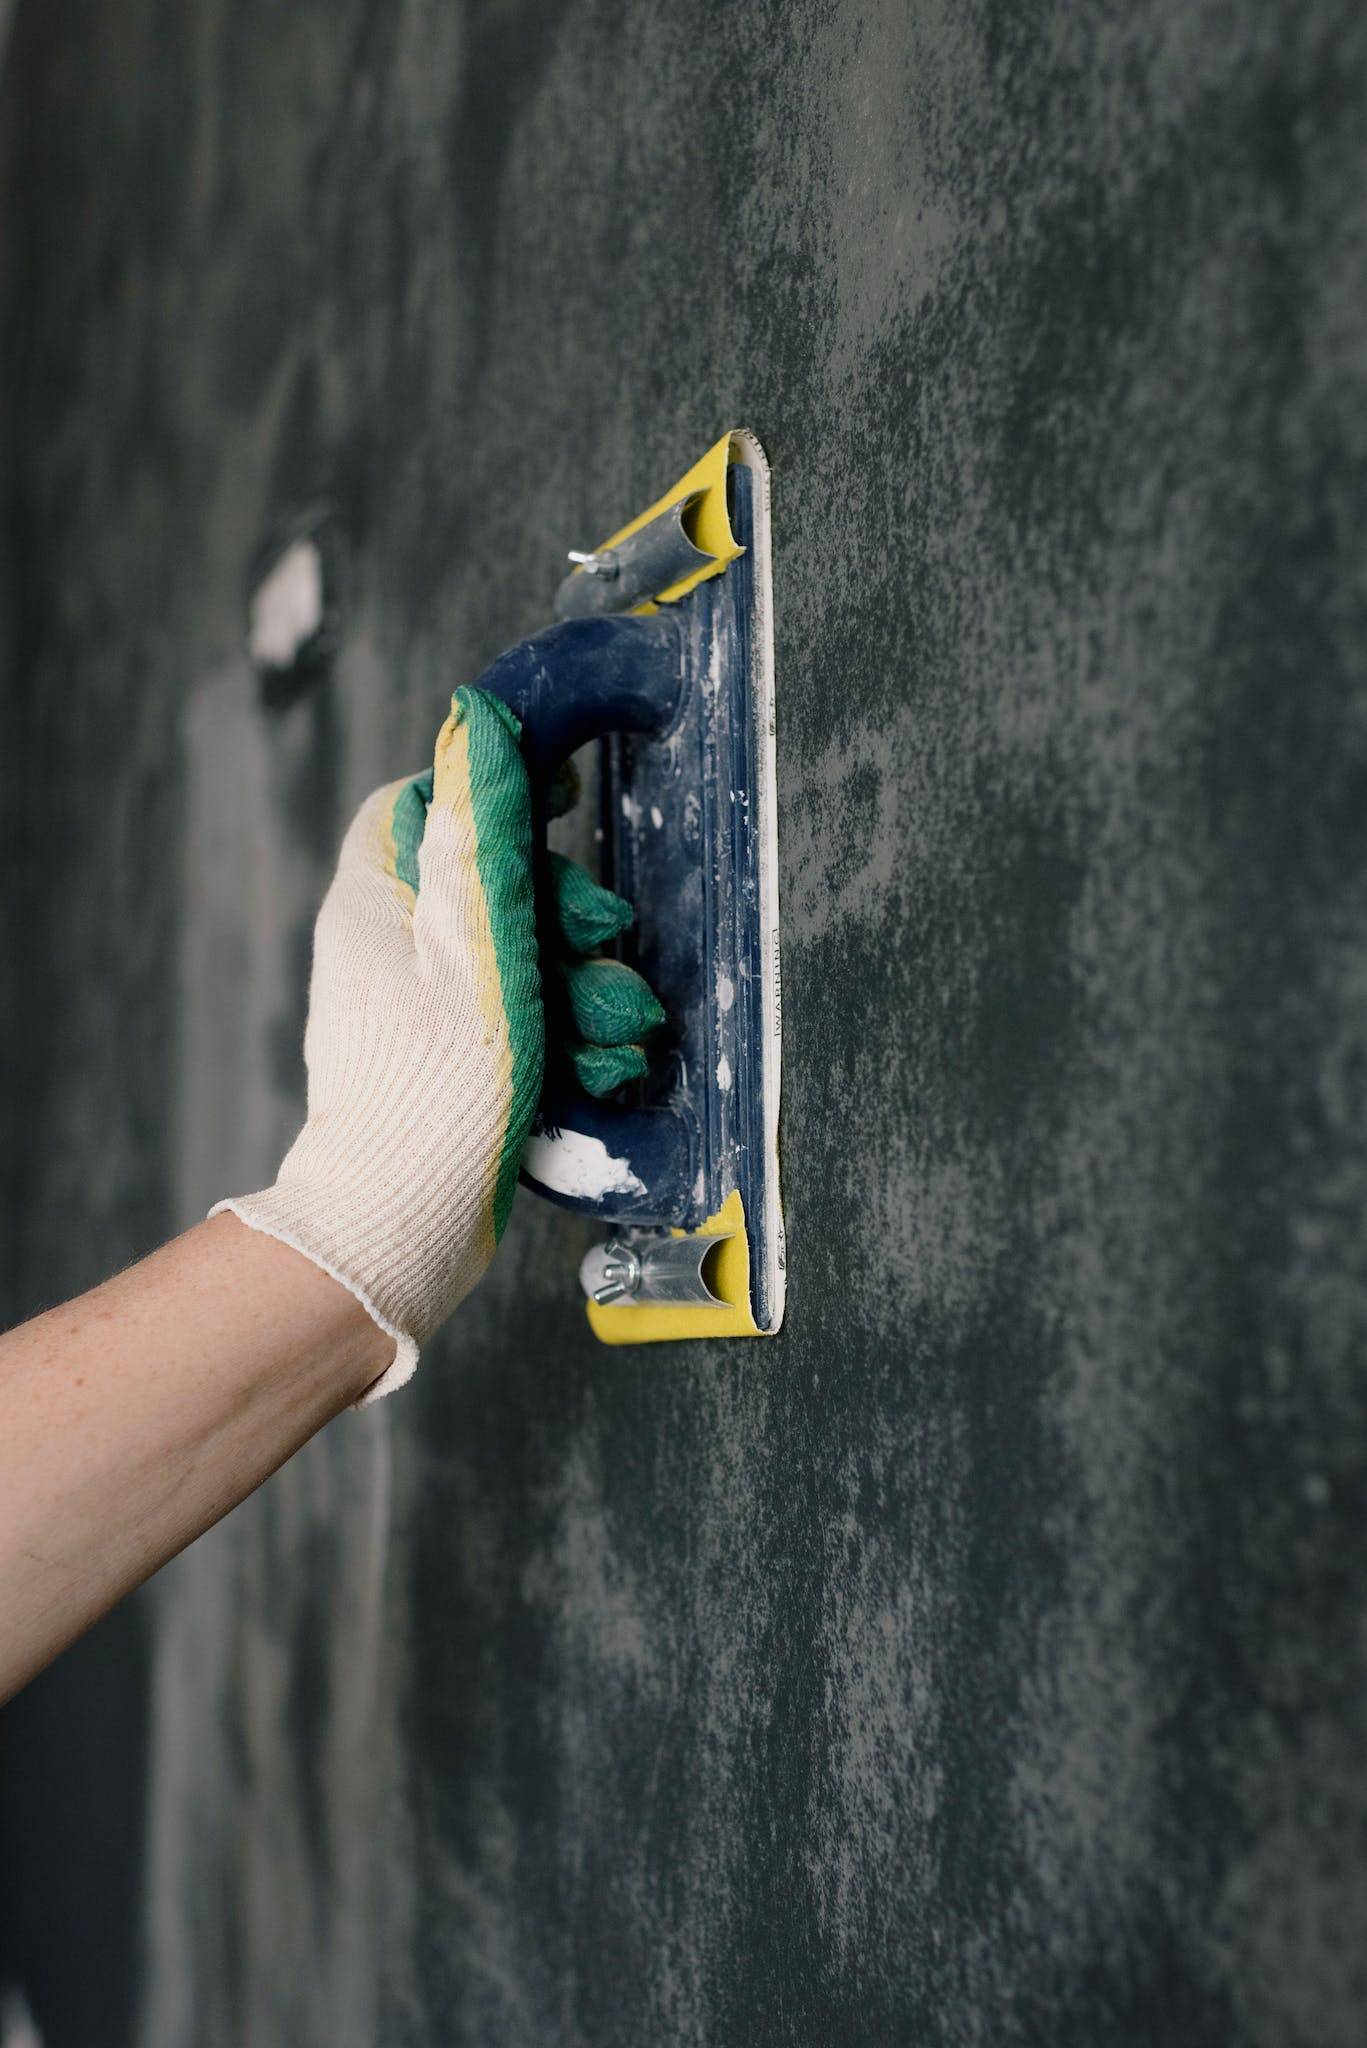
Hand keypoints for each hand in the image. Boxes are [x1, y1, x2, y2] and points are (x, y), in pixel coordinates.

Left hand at [214, 686, 661, 1398]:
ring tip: (621, 1029)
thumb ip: (484, 835)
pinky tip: (602, 1072)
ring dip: (584, 987)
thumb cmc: (435, 1089)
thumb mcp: (477, 946)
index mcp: (378, 900)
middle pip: (491, 883)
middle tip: (607, 939)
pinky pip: (522, 1025)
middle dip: (566, 914)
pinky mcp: (454, 1066)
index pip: (427, 803)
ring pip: (521, 960)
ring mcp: (421, 1011)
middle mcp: (392, 947)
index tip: (559, 797)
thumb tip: (478, 725)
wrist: (403, 1226)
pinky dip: (567, 1041)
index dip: (494, 791)